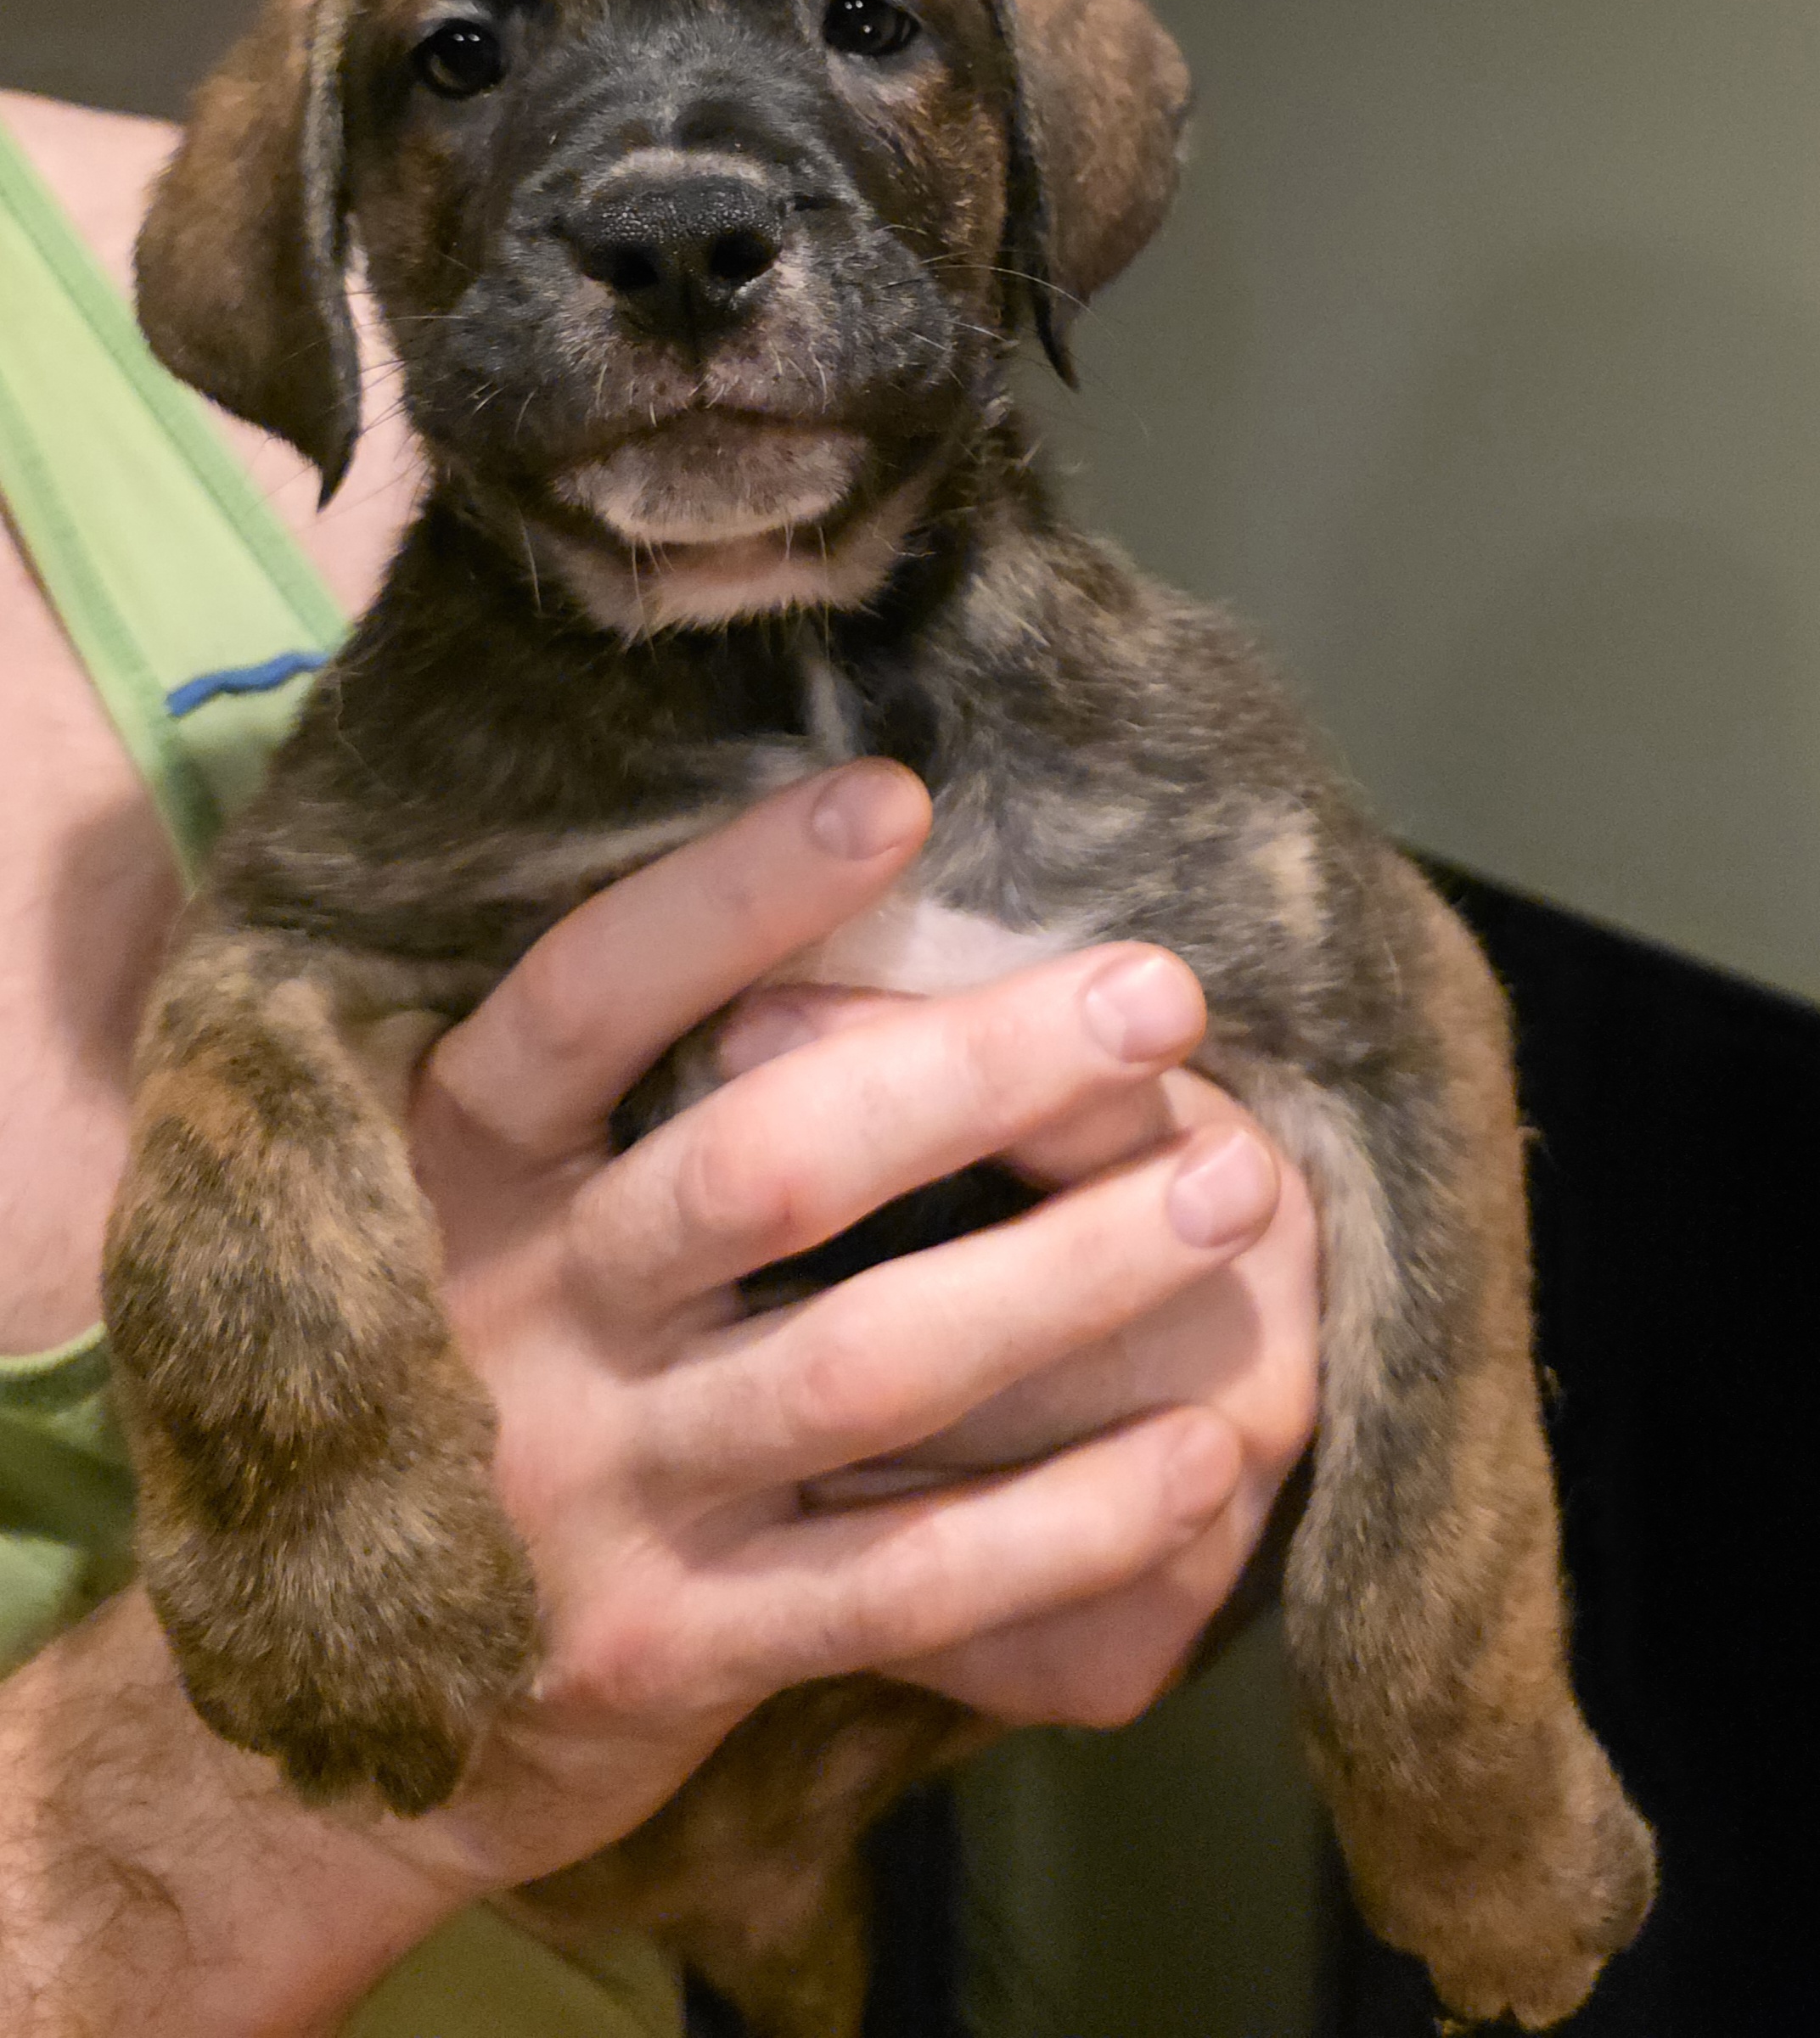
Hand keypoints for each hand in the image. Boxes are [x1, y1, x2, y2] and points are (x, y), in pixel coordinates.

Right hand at [0, 758, 1318, 2037]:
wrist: (343, 1710)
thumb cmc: (473, 1383)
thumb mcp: (493, 1218)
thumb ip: (624, 1106)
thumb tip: (864, 924)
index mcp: (460, 1171)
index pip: (582, 1000)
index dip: (729, 894)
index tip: (897, 798)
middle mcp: (514, 1316)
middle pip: (760, 1169)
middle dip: (973, 1072)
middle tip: (1158, 994)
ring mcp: (594, 1492)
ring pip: (860, 1364)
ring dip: (1062, 1273)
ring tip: (1229, 1191)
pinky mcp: (673, 1647)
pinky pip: (897, 1580)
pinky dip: (1059, 1520)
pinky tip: (1197, 1455)